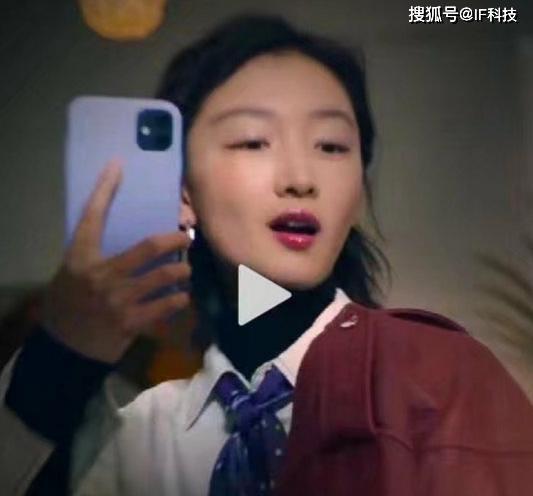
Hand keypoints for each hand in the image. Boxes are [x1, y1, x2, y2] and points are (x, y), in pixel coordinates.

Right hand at [40, 160, 191, 362]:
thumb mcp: (74, 272)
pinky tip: (182, 298)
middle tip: (188, 239)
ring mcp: (118, 299)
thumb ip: (97, 253)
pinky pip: (167, 306)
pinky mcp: (131, 322)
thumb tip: (128, 237)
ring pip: (165, 277)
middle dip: (176, 241)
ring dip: (183, 272)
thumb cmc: (69, 303)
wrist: (63, 346)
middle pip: (150, 247)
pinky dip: (179, 301)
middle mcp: (102, 274)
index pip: (92, 216)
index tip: (118, 165)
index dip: (104, 188)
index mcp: (82, 257)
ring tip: (187, 272)